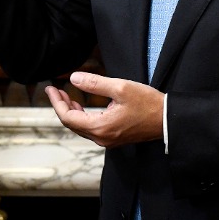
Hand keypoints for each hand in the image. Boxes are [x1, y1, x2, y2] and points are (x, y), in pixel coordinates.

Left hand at [46, 71, 163, 148]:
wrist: (168, 119)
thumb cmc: (147, 103)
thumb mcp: (121, 88)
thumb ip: (95, 83)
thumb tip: (73, 79)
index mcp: (101, 128)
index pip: (68, 118)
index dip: (56, 103)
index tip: (50, 89)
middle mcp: (102, 138)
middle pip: (72, 124)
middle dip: (61, 106)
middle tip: (55, 90)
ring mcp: (108, 140)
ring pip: (81, 127)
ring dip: (72, 111)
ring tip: (66, 95)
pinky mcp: (114, 138)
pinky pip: (91, 129)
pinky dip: (83, 117)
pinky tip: (82, 105)